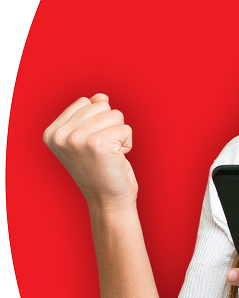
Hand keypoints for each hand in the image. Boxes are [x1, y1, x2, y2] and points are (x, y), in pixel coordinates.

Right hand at [43, 93, 137, 210]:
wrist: (107, 201)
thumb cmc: (101, 170)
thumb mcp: (89, 138)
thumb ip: (91, 114)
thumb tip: (100, 96)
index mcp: (52, 132)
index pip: (84, 103)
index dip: (96, 121)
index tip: (91, 145)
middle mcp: (60, 135)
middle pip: (101, 105)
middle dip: (110, 126)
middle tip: (103, 151)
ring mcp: (77, 139)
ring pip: (115, 114)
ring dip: (120, 134)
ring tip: (110, 154)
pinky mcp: (98, 144)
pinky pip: (126, 128)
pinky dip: (128, 143)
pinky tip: (118, 158)